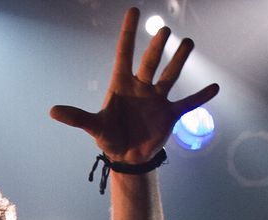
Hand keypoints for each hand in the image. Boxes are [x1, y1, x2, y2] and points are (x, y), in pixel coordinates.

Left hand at [49, 7, 219, 163]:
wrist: (127, 157)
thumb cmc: (109, 137)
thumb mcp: (94, 127)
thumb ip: (77, 118)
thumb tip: (52, 111)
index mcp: (122, 84)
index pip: (124, 53)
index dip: (128, 33)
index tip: (133, 10)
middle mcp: (141, 87)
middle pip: (150, 62)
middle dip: (157, 47)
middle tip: (164, 29)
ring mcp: (157, 99)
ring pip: (170, 76)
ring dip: (180, 60)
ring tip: (189, 42)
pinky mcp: (169, 115)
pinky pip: (188, 104)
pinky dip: (201, 97)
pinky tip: (215, 87)